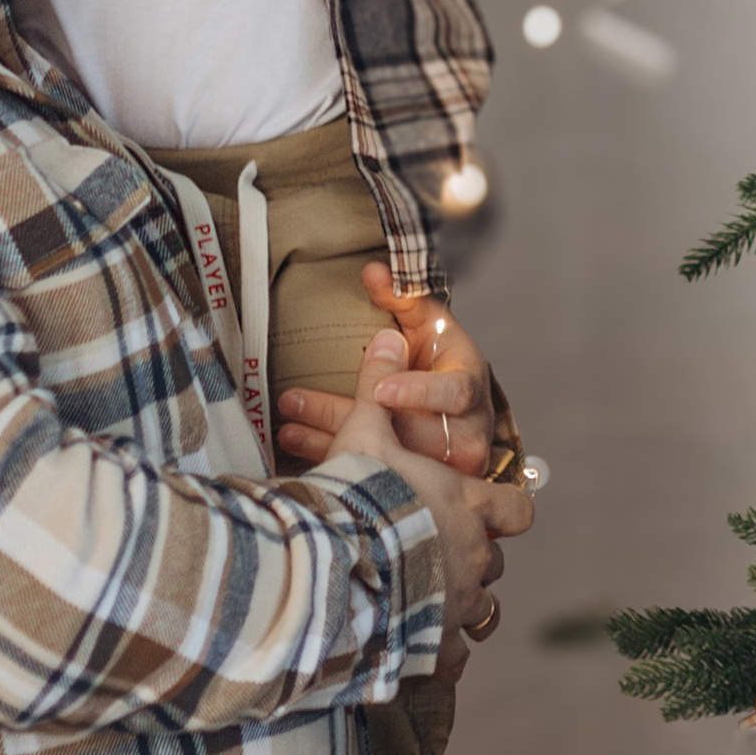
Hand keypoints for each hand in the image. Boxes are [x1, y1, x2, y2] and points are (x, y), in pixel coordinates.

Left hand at [276, 263, 494, 472]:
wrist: (463, 407)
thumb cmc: (444, 358)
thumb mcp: (429, 323)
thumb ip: (402, 299)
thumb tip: (373, 271)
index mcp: (470, 383)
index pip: (454, 392)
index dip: (419, 393)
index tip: (381, 391)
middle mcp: (466, 429)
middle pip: (406, 431)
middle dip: (345, 416)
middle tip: (294, 399)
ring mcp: (446, 463)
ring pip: (387, 459)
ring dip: (330, 442)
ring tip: (285, 427)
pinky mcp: (421, 482)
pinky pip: (377, 475)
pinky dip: (336, 460)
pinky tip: (298, 445)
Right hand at [322, 325, 532, 678]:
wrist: (335, 564)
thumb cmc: (356, 496)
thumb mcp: (363, 431)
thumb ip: (376, 388)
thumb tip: (386, 338)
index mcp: (469, 507)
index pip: (518, 510)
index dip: (508, 509)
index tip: (492, 510)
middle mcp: (475, 558)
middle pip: (494, 561)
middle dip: (470, 558)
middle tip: (435, 554)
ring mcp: (459, 605)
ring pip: (482, 612)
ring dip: (460, 607)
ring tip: (431, 605)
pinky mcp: (436, 646)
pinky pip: (454, 659)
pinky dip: (442, 656)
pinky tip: (420, 650)